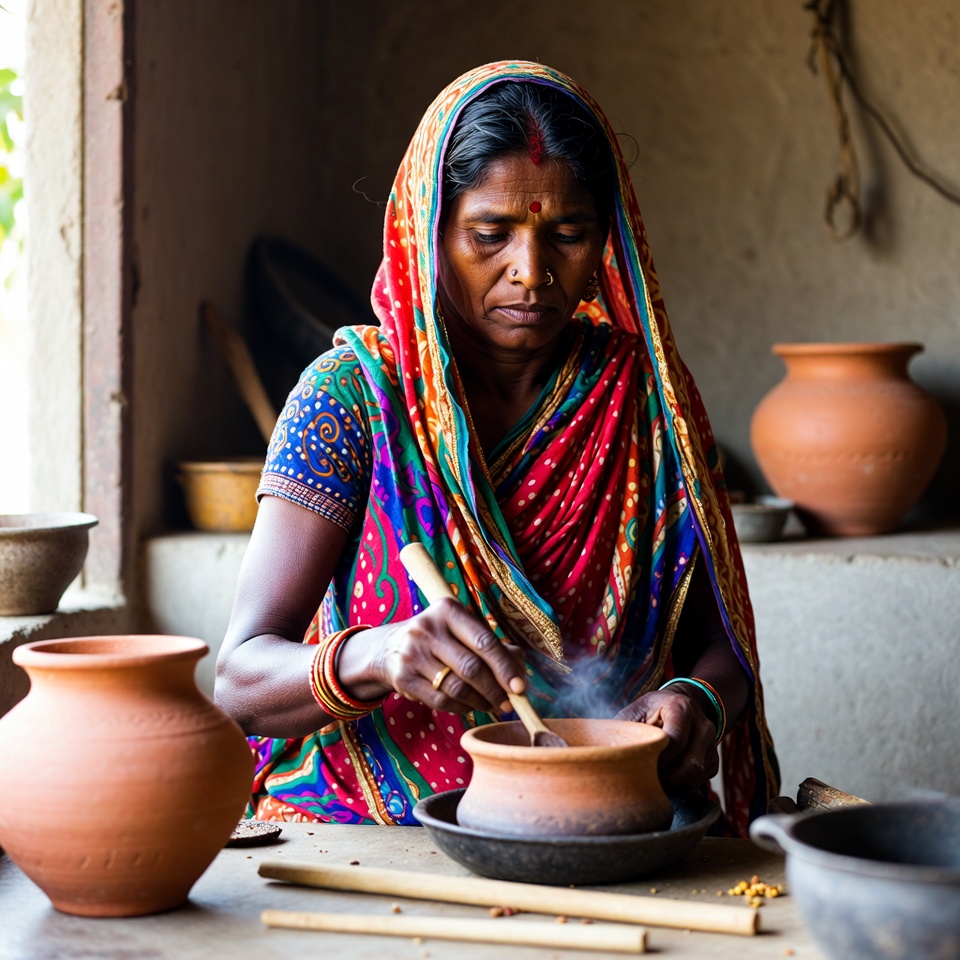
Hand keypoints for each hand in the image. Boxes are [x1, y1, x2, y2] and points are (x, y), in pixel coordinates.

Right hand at [343, 598, 526, 714]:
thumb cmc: (441, 640)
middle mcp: (427, 628)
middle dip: (495, 690)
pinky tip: (468, 705)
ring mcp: (412, 653)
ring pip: (457, 688)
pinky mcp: (403, 677)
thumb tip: (520, 675)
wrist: (389, 648)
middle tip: (507, 704)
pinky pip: (441, 701)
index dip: (505, 667)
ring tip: (491, 705)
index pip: (484, 640)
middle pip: (471, 668)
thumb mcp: (463, 631)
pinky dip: (461, 708)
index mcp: (448, 610)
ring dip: (480, 702)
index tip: (520, 688)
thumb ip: (495, 648)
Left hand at [615, 688, 718, 792]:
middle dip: (668, 779)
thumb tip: (597, 749)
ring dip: (675, 785)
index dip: (659, 761)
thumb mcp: (635, 711)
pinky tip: (667, 782)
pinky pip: (700, 780)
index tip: (642, 769)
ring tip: (654, 786)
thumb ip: (622, 728)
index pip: (675, 742)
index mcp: (681, 707)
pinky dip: (683, 786)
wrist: (681, 703)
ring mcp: (712, 742)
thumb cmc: (652, 710)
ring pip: (697, 775)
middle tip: (647, 785)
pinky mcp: (713, 759)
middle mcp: (702, 724)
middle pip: (690, 763)